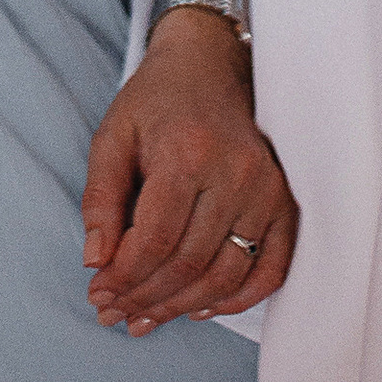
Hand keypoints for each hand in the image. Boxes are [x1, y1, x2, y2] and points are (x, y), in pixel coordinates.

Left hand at [81, 8, 293, 333]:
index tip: (98, 294)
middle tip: (115, 313)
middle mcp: (234, 172)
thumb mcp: (112, 136)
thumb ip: (100, 200)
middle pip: (188, 263)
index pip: (154, 240)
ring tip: (147, 317)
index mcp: (187, 152)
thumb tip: (96, 263)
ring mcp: (266, 188)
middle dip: (145, 298)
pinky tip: (201, 308)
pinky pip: (272, 268)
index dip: (123, 278)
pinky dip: (237, 299)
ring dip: (183, 307)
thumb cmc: (156, 100)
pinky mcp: (285, 200)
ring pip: (226, 275)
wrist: (210, 64)